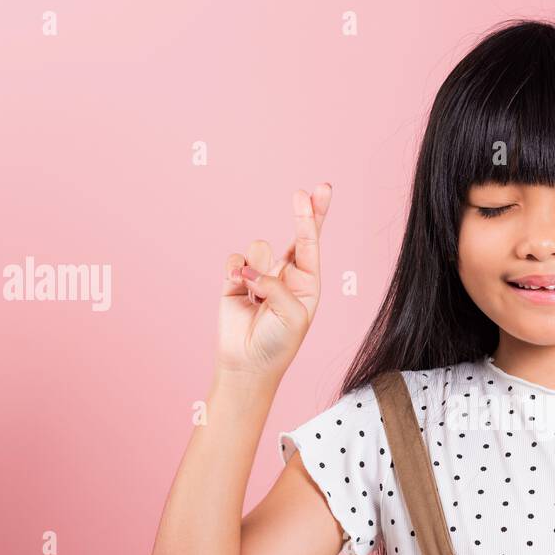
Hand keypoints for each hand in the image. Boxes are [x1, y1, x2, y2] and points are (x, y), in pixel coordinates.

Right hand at [217, 183, 331, 377]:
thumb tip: (250, 268)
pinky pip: (235, 258)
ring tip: (256, 293)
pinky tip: (237, 285)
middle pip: (296, 234)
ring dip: (258, 266)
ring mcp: (261, 275)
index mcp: (307, 283)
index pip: (312, 243)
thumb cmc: (278, 343)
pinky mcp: (235, 278)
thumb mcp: (292, 315)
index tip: (319, 191)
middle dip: (303, 212)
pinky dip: (235, 269)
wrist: (248, 363)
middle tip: (306, 191)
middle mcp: (286, 275)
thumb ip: (276, 286)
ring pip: (260, 247)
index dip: (314, 216)